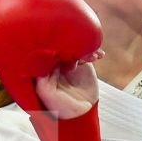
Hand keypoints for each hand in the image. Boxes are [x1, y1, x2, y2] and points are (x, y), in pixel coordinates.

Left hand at [0, 0, 105, 140]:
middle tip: (74, 33)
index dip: (44, 37)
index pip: (41, 48)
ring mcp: (69, 61)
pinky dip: (94, 52)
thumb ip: (43, 81)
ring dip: (84, 47)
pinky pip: (89, 53)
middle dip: (67, 38)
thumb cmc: (59, 108)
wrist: (80, 114)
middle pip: (59, 43)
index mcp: (43, 67)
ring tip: (91, 55)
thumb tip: (42, 66)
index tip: (46, 26)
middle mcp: (54, 62)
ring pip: (76, 46)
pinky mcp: (83, 65)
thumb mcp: (47, 95)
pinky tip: (100, 56)